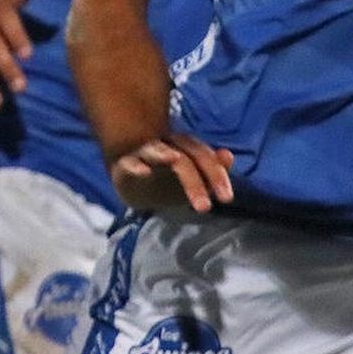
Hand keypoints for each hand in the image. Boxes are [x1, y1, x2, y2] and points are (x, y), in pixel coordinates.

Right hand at [111, 133, 234, 212]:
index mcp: (184, 148)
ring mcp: (144, 154)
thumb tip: (228, 157)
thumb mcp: (192, 178)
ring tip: (173, 158)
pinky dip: (136, 165)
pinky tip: (143, 171)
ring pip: (156, 151)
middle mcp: (166, 146)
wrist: (130, 178)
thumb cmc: (166, 178)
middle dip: (195, 180)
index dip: (216, 174)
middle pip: (183, 156)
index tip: (226, 198)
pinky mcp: (123, 166)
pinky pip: (129, 163)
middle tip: (204, 207)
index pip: (203, 156)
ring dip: (164, 155)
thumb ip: (211, 170)